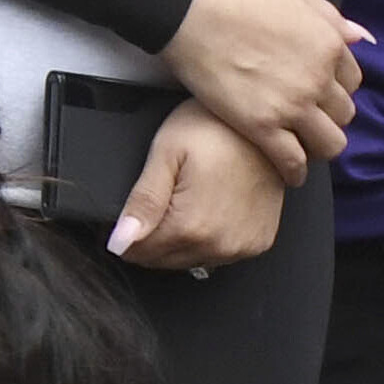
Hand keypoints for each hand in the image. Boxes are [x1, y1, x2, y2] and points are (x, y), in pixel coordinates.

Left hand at [113, 102, 297, 268]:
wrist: (264, 123)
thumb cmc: (216, 128)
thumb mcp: (166, 154)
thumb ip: (143, 202)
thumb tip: (119, 241)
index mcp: (192, 227)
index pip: (138, 252)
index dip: (126, 233)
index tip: (131, 212)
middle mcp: (220, 245)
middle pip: (164, 260)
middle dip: (154, 236)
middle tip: (163, 196)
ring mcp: (243, 246)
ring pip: (191, 259)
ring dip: (182, 238)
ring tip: (190, 196)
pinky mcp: (259, 241)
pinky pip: (221, 254)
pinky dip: (210, 237)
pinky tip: (211, 207)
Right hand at [166, 0, 362, 177]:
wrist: (190, 11)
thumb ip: (330, 18)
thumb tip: (360, 37)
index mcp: (328, 45)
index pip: (352, 81)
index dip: (337, 88)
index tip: (323, 93)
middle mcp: (318, 79)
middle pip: (344, 114)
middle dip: (329, 117)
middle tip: (310, 118)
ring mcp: (292, 105)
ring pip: (329, 144)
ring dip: (319, 146)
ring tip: (303, 144)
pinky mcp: (262, 127)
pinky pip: (293, 162)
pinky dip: (295, 172)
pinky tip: (289, 172)